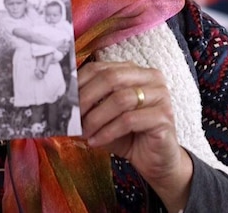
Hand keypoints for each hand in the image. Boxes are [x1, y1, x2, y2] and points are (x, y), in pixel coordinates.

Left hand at [78, 61, 192, 210]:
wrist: (154, 160)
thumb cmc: (128, 135)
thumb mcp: (105, 116)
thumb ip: (90, 104)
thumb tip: (64, 102)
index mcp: (135, 71)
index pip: (101, 68)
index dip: (79, 83)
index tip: (64, 100)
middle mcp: (151, 78)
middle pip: (111, 78)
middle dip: (86, 98)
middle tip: (71, 116)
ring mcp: (160, 96)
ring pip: (120, 99)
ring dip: (96, 118)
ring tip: (83, 132)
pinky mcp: (164, 116)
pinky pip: (129, 120)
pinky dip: (107, 132)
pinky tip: (96, 141)